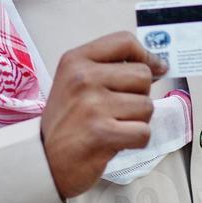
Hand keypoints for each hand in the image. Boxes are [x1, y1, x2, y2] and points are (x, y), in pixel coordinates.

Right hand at [39, 32, 166, 200]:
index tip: (154, 69)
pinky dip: (136, 140)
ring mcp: (92, 105)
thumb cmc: (65, 122)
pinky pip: (144, 131)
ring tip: (113, 126)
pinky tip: (116, 141)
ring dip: (137, 120)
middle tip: (119, 109)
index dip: (146, 56)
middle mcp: (83, 78)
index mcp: (76, 60)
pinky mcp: (102, 133)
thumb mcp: (75, 82)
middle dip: (139, 94)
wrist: (44, 161)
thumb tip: (157, 65)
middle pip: (142, 75)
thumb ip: (110, 68)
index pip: (124, 41)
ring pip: (146, 105)